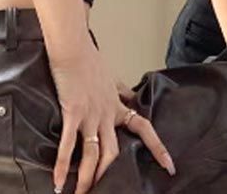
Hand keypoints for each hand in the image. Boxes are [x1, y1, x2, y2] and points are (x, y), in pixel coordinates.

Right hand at [49, 41, 175, 192]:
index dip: (157, 147)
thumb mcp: (112, 77)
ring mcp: (91, 115)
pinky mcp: (73, 112)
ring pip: (94, 154)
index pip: (144, 128)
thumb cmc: (90, 60)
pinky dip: (63, 165)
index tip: (169, 166)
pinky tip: (58, 183)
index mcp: (117, 105)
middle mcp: (107, 113)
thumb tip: (134, 97)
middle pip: (114, 152)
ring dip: (87, 179)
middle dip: (110, 176)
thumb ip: (122, 91)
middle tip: (109, 193)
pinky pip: (69, 144)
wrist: (74, 48)